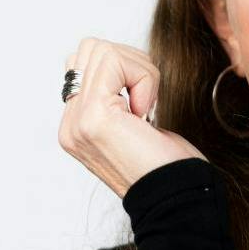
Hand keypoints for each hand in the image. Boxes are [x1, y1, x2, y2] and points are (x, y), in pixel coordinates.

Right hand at [60, 35, 207, 199]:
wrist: (178, 199)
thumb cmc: (169, 167)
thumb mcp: (135, 127)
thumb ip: (117, 98)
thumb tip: (119, 62)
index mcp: (77, 128)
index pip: (84, 65)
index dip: (124, 72)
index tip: (142, 107)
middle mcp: (71, 126)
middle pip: (89, 50)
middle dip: (130, 63)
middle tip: (147, 103)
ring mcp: (77, 121)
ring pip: (101, 49)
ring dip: (138, 71)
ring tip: (147, 109)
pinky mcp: (94, 115)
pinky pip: (114, 60)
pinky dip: (143, 77)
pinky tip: (147, 112)